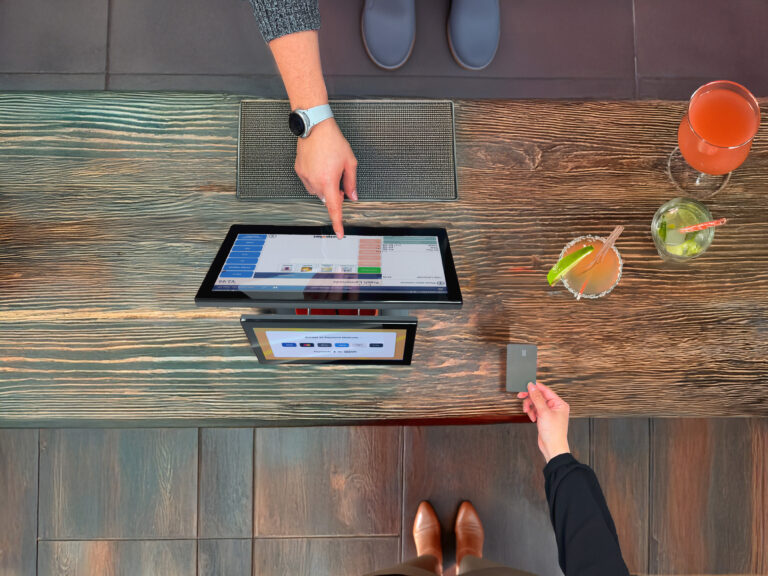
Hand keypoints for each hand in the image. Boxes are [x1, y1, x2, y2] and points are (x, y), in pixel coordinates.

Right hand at [294, 119, 357, 237]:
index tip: (339, 233)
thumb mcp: (349, 162)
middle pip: (326, 199)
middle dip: (334, 194)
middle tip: (340, 182)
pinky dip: (316, 179)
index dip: (338, 223)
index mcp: (329, 181)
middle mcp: (315, 181)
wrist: (315, 126)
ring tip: (329, 168)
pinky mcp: (299, 170)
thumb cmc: (332, 141)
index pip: (334, 208)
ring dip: (324, 186)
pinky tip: (320, 166)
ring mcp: (305, 176)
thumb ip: (351, 182)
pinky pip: (309, 182)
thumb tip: (352, 196)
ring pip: (317, 191)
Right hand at [517, 382, 570, 462]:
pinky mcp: (544, 418)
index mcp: (559, 403)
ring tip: (528, 412)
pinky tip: (532, 418)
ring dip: (530, 407)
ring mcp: (549, 412)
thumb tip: (532, 387)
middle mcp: (555, 407)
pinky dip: (532, 413)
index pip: (546, 390)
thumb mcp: (544, 413)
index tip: (525, 385)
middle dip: (530, 398)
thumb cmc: (554, 433)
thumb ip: (537, 398)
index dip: (535, 387)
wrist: (552, 447)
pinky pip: (535, 410)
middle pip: (539, 396)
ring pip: (536, 403)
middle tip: (521, 396)